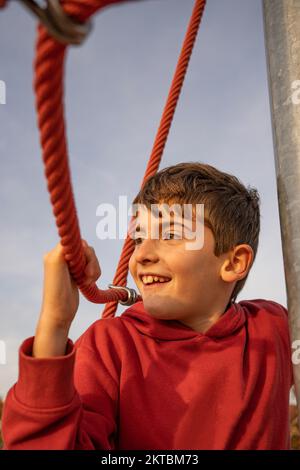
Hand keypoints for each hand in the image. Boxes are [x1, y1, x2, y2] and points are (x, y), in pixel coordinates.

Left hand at [33, 240, 100, 356]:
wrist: (60, 312)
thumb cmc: (56, 292)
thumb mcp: (55, 264)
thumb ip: (63, 247)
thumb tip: (74, 238)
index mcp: (56, 252)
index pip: (78, 241)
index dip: (85, 252)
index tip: (83, 266)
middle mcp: (63, 256)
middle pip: (86, 249)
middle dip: (92, 262)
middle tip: (89, 277)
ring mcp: (72, 265)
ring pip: (91, 257)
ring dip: (94, 269)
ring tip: (89, 281)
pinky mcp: (79, 273)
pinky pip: (92, 265)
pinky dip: (95, 273)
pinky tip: (89, 282)